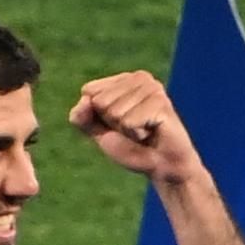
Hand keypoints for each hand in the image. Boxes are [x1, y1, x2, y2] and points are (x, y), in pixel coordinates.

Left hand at [68, 71, 201, 184]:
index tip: (119, 125)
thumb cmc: (132, 148)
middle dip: (113, 124)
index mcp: (123, 79)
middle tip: (134, 130)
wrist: (162, 167)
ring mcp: (152, 87)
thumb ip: (81, 117)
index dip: (98, 116)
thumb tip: (84, 99)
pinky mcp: (160, 102)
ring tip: (144, 132)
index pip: (89, 91)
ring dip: (126, 131)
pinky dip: (136, 134)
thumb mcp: (99, 133)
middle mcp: (139, 77)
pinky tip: (152, 133)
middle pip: (101, 101)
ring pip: (115, 112)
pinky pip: (129, 122)